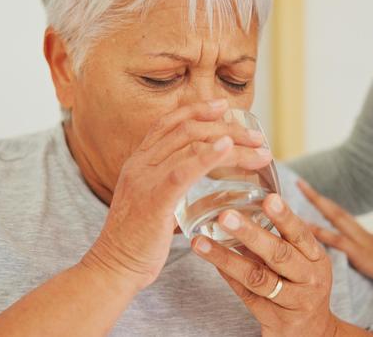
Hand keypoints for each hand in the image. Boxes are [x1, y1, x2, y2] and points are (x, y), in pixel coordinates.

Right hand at [82, 100, 272, 290]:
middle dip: (225, 126)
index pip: (168, 123)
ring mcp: (145, 179)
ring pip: (190, 145)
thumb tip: (198, 181)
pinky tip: (228, 149)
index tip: (224, 105)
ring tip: (258, 148)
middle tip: (255, 134)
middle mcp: (140, 164)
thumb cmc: (137, 240)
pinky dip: (208, 156)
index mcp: (138, 162)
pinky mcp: (154, 200)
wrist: (113, 266)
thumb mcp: (150, 202)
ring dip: (231, 142)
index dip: (197, 109)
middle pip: (186, 129)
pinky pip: (183, 170)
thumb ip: (170, 186)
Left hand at [192, 193, 366, 336]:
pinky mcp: (273, 319)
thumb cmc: (302, 285)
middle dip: (251, 234)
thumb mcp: (302, 261)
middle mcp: (309, 280)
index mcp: (316, 258)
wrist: (314, 332)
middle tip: (225, 216)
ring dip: (226, 258)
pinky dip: (228, 276)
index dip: (285, 217)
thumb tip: (241, 206)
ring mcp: (292, 302)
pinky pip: (246, 295)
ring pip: (257, 277)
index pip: (300, 234)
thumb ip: (279, 238)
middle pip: (279, 255)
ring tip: (201, 243)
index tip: (269, 199)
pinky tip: (211, 262)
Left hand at [298, 180, 372, 297]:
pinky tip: (302, 226)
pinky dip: (317, 233)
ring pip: (334, 217)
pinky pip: (335, 240)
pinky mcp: (365, 254)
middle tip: (300, 184)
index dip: (330, 215)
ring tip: (298, 189)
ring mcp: (365, 243)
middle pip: (337, 212)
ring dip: (315, 203)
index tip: (316, 204)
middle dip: (318, 199)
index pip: (347, 225)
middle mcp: (367, 237)